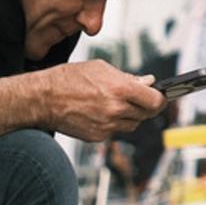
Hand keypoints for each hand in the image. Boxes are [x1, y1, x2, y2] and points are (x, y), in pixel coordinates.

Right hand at [43, 60, 163, 141]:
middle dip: (146, 106)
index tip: (161, 97)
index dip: (161, 99)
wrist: (43, 99)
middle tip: (142, 99)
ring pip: (132, 124)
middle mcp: (116, 109)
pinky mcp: (98, 136)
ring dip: (130, 115)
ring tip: (116, 103)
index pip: (155, 100)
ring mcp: (107, 125)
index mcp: (120, 89)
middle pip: (146, 114)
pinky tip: (100, 112)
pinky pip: (115, 130)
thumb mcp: (101, 68)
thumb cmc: (69, 79)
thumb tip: (148, 82)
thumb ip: (128, 77)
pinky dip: (113, 123)